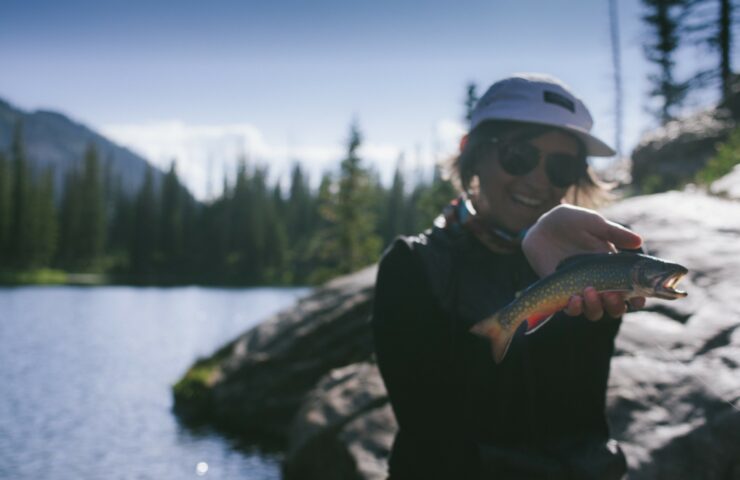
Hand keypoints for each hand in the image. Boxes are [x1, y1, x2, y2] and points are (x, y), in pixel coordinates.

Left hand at [522, 204, 645, 318]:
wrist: (543, 226)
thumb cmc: (572, 222)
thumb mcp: (593, 224)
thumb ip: (614, 233)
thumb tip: (638, 241)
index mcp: (613, 268)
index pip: (631, 290)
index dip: (638, 298)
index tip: (639, 299)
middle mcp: (599, 283)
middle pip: (614, 306)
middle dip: (616, 305)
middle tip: (612, 294)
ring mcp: (580, 289)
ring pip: (594, 311)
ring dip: (595, 306)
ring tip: (589, 291)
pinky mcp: (561, 293)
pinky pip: (570, 309)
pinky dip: (574, 308)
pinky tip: (573, 298)